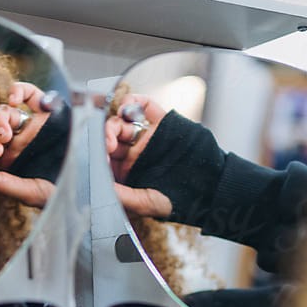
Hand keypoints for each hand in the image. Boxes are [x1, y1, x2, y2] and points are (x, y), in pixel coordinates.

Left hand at [0, 82, 55, 207]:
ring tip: (6, 133)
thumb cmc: (61, 189)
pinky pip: (28, 93)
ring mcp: (32, 122)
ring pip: (6, 110)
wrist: (88, 179)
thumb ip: (7, 185)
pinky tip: (13, 100)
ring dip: (0, 118)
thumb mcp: (32, 192)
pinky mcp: (46, 108)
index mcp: (11, 158)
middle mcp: (19, 139)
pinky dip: (17, 91)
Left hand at [105, 93, 172, 218]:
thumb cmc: (178, 201)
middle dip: (103, 139)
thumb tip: (100, 189)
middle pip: (111, 139)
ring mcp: (147, 137)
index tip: (96, 158)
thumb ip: (123, 196)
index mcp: (127, 173)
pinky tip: (126, 107)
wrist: (210, 189)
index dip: (98, 156)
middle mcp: (134, 154)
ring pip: (123, 123)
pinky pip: (145, 107)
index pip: (105, 159)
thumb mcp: (146, 204)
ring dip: (113, 124)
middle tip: (105, 145)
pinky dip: (133, 102)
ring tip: (113, 133)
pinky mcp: (162, 123)